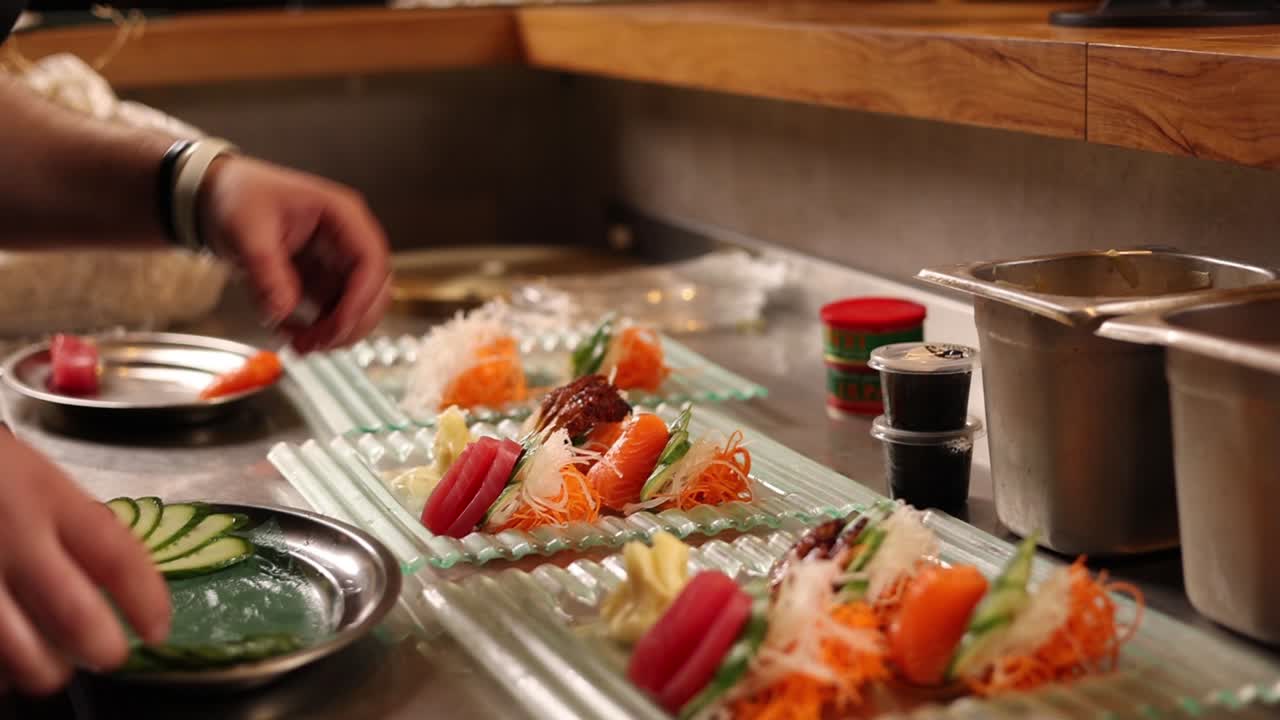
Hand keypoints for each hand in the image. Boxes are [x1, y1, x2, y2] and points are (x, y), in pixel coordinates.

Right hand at [0, 432, 168, 693]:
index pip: (117, 555)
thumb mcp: (33, 479)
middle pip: (74, 614)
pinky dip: (1, 668)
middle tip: (110, 654)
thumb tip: (117, 582)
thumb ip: (72, 525)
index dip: (146, 601)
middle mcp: (11, 534)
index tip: (158, 628)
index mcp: (46, 496)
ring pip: (18, 650)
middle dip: (102, 648)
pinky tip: (6, 659)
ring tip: (52, 665)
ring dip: (44, 668)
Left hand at [197, 156, 391, 352]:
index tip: (337, 325)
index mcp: (342, 215)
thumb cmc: (240, 195)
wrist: (219, 196)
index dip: (361, 299)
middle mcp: (347, 241)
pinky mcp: (323, 281)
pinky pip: (333, 315)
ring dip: (335, 333)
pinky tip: (291, 332)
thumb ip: (267, 271)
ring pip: (358, 309)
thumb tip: (284, 309)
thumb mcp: (248, 229)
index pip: (371, 261)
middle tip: (315, 342)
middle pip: (374, 291)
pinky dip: (317, 331)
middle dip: (349, 323)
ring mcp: (337, 263)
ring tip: (299, 343)